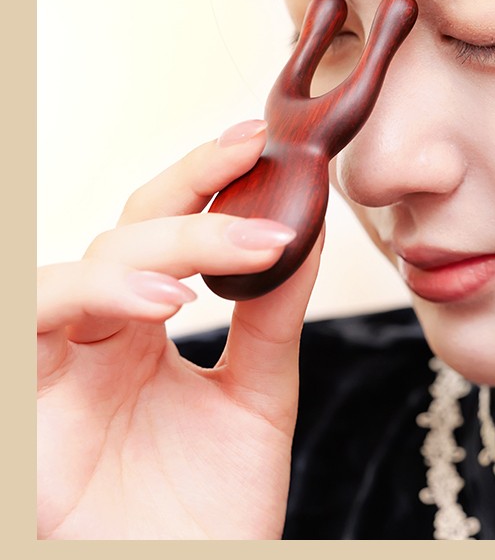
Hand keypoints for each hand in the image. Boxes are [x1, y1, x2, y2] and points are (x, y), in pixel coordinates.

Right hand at [37, 120, 321, 538]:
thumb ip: (272, 317)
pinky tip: (161, 302)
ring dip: (155, 246)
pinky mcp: (30, 401)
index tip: (256, 139)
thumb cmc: (209, 512)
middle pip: (129, 230)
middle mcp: (98, 336)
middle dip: (191, 191)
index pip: (167, 230)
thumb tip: (308, 227)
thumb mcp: (256, 398)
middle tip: (250, 159)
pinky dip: (94, 296)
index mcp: (145, 327)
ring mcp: (60, 365)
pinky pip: (33, 321)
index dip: (204, 179)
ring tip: (232, 253)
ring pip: (84, 262)